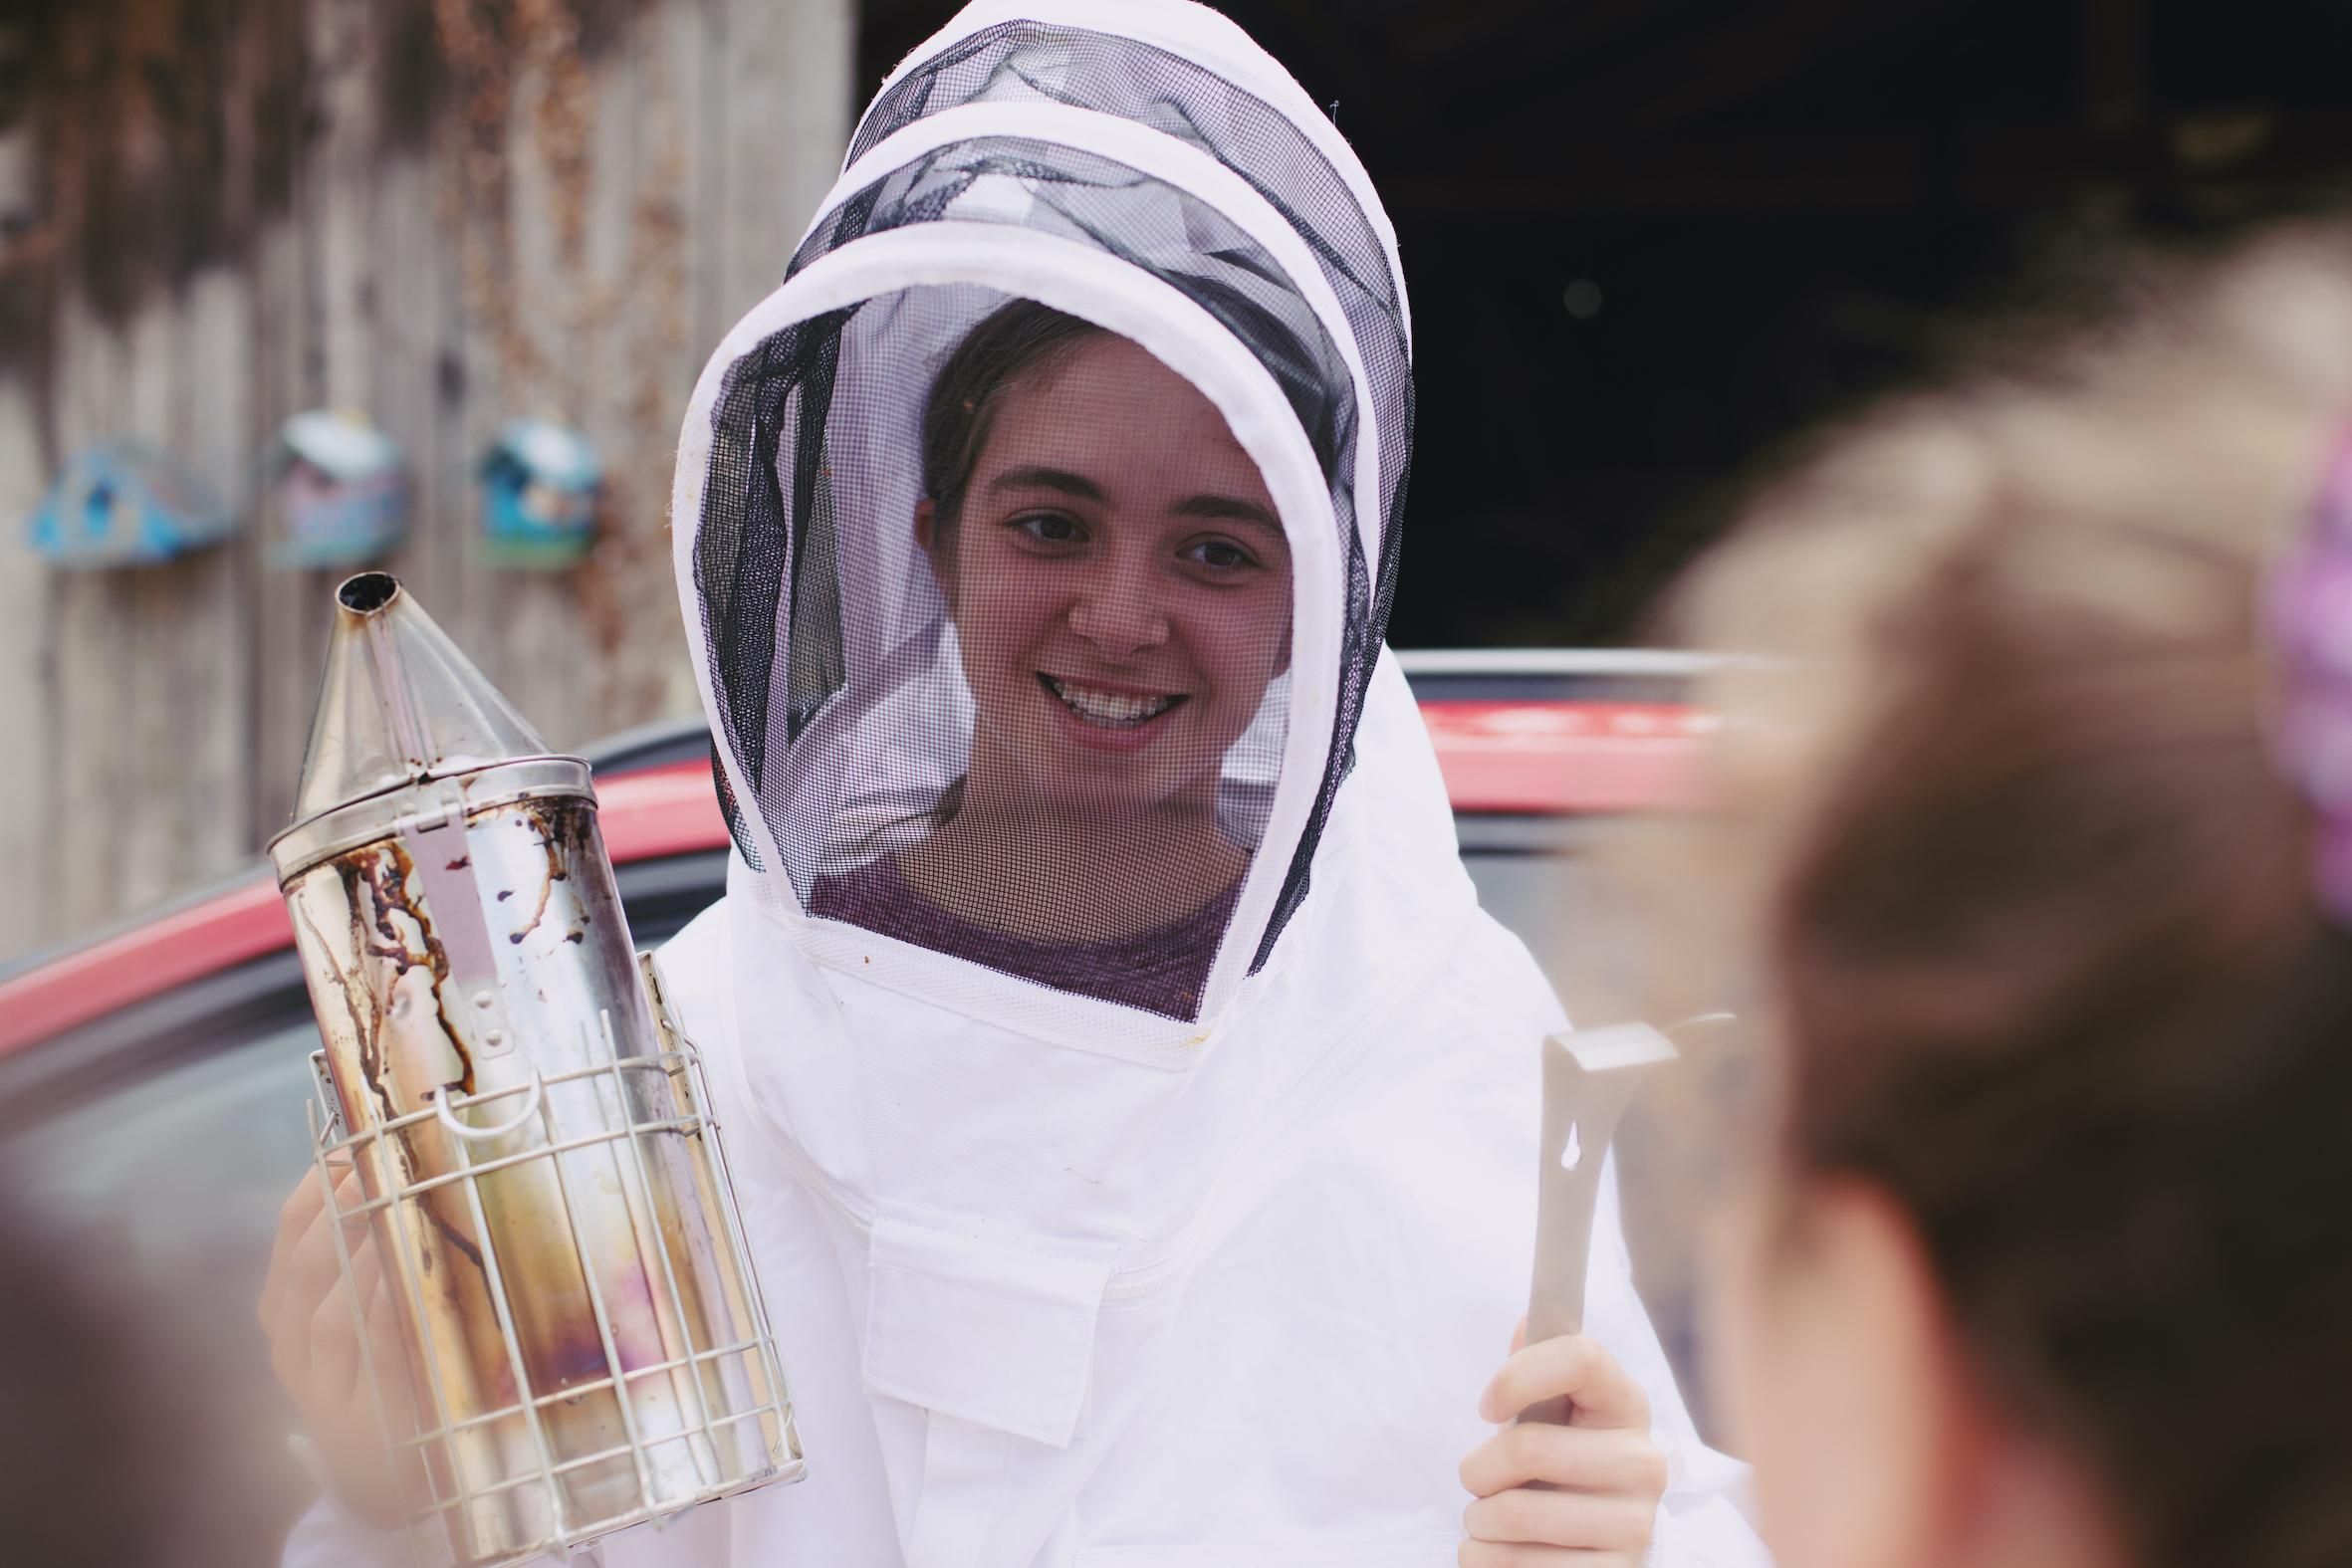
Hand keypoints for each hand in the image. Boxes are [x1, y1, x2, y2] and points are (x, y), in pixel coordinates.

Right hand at [257, 1162, 425, 1527]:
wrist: (386, 1474)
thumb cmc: (384, 1372)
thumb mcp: (365, 1307)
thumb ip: (373, 1248)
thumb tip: (401, 1169)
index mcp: (286, 1309)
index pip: (289, 1233)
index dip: (317, 1185)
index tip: (352, 1145)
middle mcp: (291, 1348)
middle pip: (303, 1269)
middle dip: (336, 1213)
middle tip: (371, 1169)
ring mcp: (321, 1389)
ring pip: (328, 1315)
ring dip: (360, 1259)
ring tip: (387, 1213)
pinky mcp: (358, 1422)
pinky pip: (372, 1358)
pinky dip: (384, 1315)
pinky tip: (403, 1281)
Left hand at [1458, 1318, 1668, 1565]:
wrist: (1600, 1544)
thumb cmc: (1564, 1463)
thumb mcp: (1556, 1413)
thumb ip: (1540, 1366)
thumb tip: (1528, 1320)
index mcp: (1626, 1404)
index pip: (1579, 1357)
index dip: (1517, 1375)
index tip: (1486, 1406)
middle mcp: (1643, 1463)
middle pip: (1528, 1447)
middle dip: (1477, 1469)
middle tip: (1476, 1479)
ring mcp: (1634, 1525)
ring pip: (1513, 1513)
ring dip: (1477, 1519)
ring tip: (1487, 1519)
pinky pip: (1517, 1567)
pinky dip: (1483, 1559)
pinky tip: (1496, 1551)